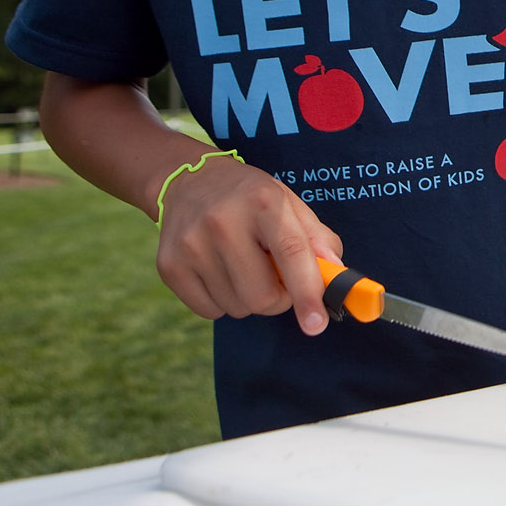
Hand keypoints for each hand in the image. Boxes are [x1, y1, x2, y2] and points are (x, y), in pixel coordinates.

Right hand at [155, 152, 342, 335]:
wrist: (188, 180)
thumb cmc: (250, 198)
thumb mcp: (289, 203)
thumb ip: (317, 238)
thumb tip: (335, 274)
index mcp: (263, 202)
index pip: (292, 254)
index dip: (308, 293)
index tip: (317, 324)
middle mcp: (223, 221)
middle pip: (262, 296)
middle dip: (279, 298)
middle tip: (275, 277)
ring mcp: (192, 245)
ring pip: (237, 308)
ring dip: (250, 298)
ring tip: (244, 266)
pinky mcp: (169, 265)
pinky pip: (209, 312)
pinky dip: (222, 302)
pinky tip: (220, 271)